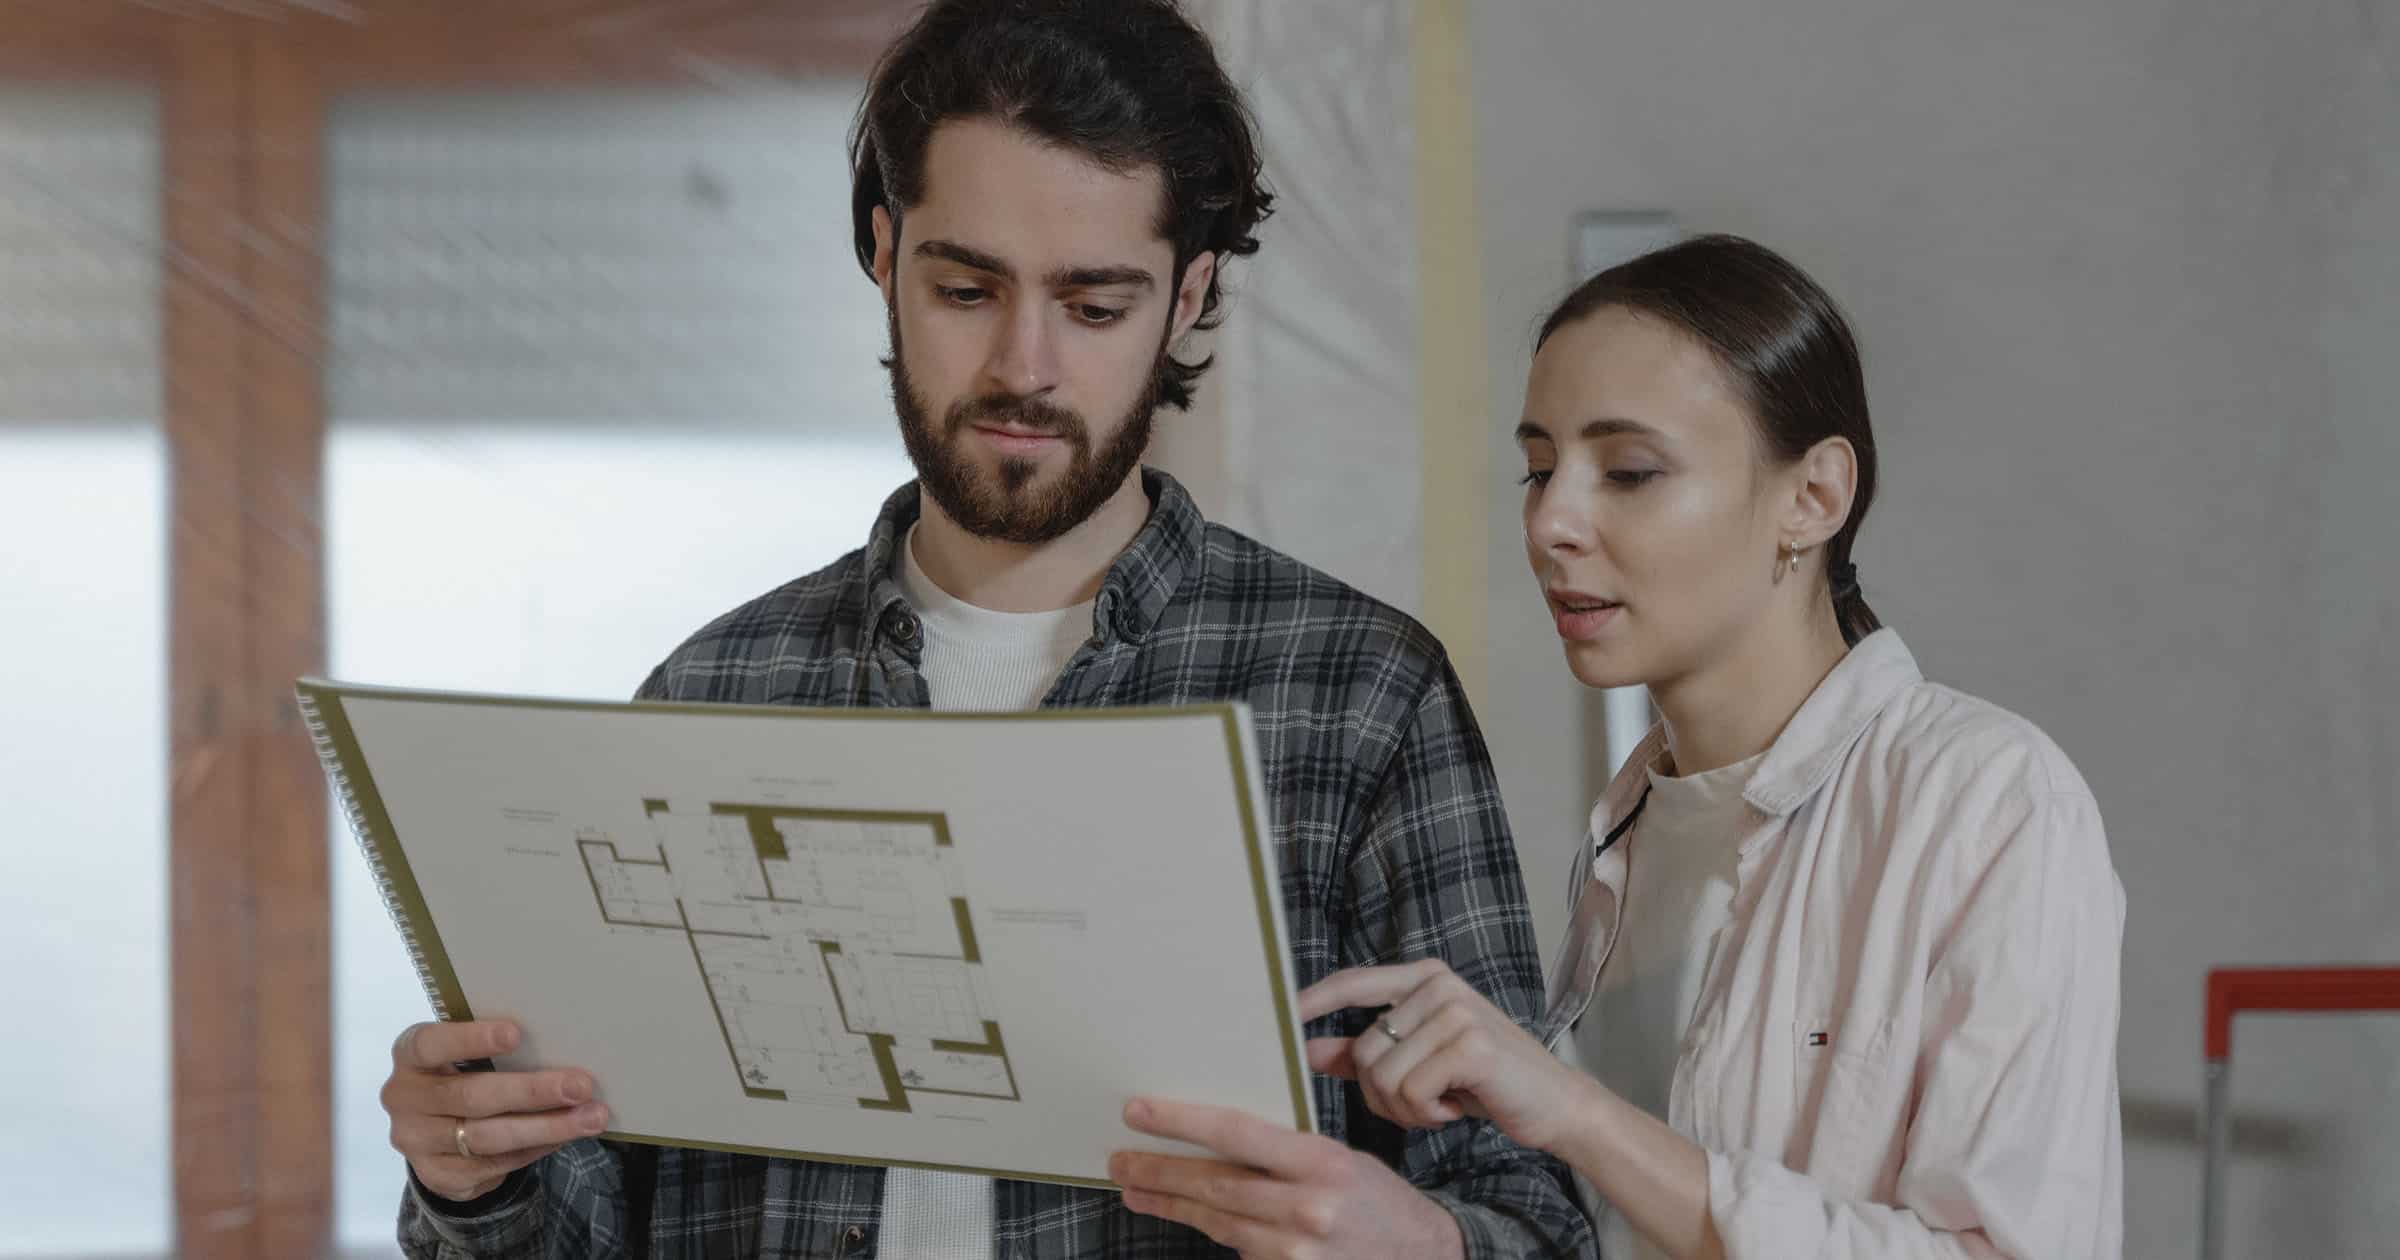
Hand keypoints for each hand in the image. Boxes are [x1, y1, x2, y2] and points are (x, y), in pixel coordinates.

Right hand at [381, 1019, 609, 1201]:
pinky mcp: (437, 1175)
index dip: (471, 1039)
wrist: (436, 1130)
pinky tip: (565, 1136)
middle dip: (531, 1091)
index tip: (517, 1033)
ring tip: (591, 1117)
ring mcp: (417, 1141)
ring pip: (487, 1138)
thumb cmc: (463, 1071)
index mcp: (410, 1055)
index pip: (431, 1044)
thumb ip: (495, 1048)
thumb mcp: (464, 1053)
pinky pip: (494, 1164)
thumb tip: (563, 1041)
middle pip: (471, 1096)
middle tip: (580, 1086)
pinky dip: (535, 1149)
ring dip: (546, 1128)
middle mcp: (404, 1099)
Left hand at [1111, 1097, 1462, 1258]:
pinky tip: (1187, 1215)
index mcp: (1322, 1162)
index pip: (1237, 1133)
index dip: (1181, 1121)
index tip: (1139, 1111)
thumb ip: (1283, 1151)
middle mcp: (1307, 1207)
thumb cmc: (1377, 1198)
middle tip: (1120, 1159)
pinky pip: (1238, 1250)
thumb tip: (1216, 1137)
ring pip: (1216, 1221)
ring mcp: (1296, 1250)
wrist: (1422, 1254)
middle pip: (1214, 1184)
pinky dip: (1213, 1230)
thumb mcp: (1339, 1158)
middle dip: (1159, 1170)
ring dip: (1170, 1203)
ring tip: (1136, 1188)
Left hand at [1300, 959, 1586, 1152]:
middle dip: (1381, 1095)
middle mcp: (1438, 984)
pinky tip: (1457, 1107)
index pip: (1351, 982)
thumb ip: (1365, 1053)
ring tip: (1441, 1104)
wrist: (1554, 1103)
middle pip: (1363, 1050)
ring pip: (1383, 1076)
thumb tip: (1309, 1049)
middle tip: (1421, 1104)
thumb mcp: (1420, 1062)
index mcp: (1424, 978)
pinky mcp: (1471, 1044)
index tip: (1279, 1018)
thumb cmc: (1483, 1082)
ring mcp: (1456, 1010)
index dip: (1311, 1001)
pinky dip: (1427, 1114)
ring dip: (1405, 1109)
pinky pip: (1411, 1091)